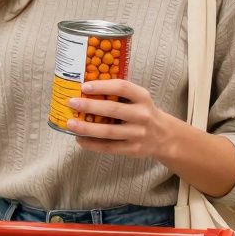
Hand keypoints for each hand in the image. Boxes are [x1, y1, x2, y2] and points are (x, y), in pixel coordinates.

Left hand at [65, 79, 179, 158]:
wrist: (164, 136)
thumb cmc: (143, 112)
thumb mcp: (138, 99)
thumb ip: (119, 94)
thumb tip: (85, 90)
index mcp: (142, 97)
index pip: (122, 88)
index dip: (103, 86)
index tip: (84, 86)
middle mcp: (142, 115)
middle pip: (113, 110)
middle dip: (90, 106)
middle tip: (71, 103)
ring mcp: (138, 134)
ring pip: (109, 131)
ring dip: (87, 128)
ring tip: (70, 124)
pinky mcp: (133, 149)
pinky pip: (109, 147)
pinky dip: (92, 144)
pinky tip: (80, 139)